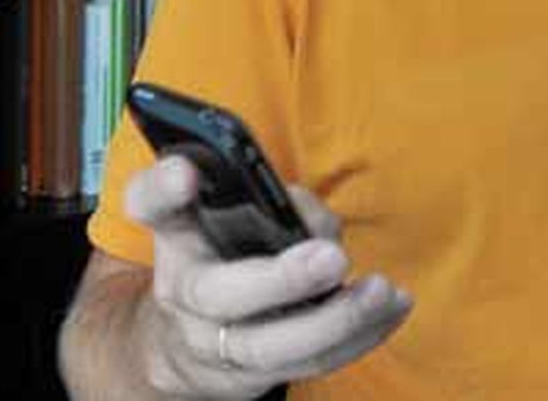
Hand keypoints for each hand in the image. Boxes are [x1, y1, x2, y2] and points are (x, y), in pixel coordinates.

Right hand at [124, 154, 411, 398]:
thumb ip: (261, 193)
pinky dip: (359, 337)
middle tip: (331, 257)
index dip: (165, 188)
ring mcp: (218, 344)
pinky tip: (394, 307)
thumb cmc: (216, 254)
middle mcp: (186, 295)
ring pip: (272, 346)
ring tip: (381, 291)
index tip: (186, 173)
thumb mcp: (221, 210)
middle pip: (222, 297)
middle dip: (281, 279)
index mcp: (176, 237)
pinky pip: (311, 363)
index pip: (154, 205)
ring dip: (335, 320)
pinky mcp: (257, 374)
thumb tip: (310, 220)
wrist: (183, 338)